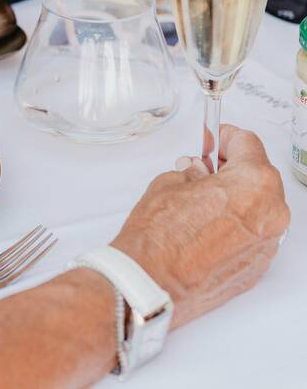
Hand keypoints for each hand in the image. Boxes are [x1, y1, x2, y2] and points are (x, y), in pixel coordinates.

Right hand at [111, 125, 289, 327]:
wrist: (150, 283)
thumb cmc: (158, 238)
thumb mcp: (168, 183)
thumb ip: (193, 173)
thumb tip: (199, 174)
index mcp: (254, 183)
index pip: (248, 144)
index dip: (225, 137)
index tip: (214, 138)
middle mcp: (270, 214)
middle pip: (259, 178)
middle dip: (232, 170)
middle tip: (204, 170)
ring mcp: (267, 244)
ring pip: (258, 209)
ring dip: (235, 200)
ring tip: (201, 203)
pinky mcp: (257, 268)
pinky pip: (253, 236)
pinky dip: (235, 228)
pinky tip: (205, 229)